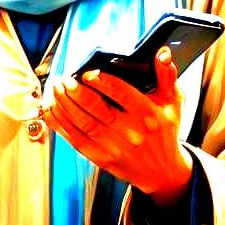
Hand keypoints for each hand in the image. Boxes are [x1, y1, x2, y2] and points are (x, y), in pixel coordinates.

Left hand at [42, 48, 193, 206]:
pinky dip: (60, 124)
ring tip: (56, 87)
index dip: (103, 82)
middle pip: (97, 110)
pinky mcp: (100, 157)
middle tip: (64, 78)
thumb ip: (166, 75)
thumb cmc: (164, 131)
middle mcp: (129, 132)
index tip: (87, 72)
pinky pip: (75, 139)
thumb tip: (162, 52)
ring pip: (82, 124)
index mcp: (146, 114)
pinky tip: (51, 108)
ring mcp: (113, 147)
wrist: (162, 172)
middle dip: (76, 92)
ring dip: (64, 104)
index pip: (122, 95)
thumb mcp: (172, 102)